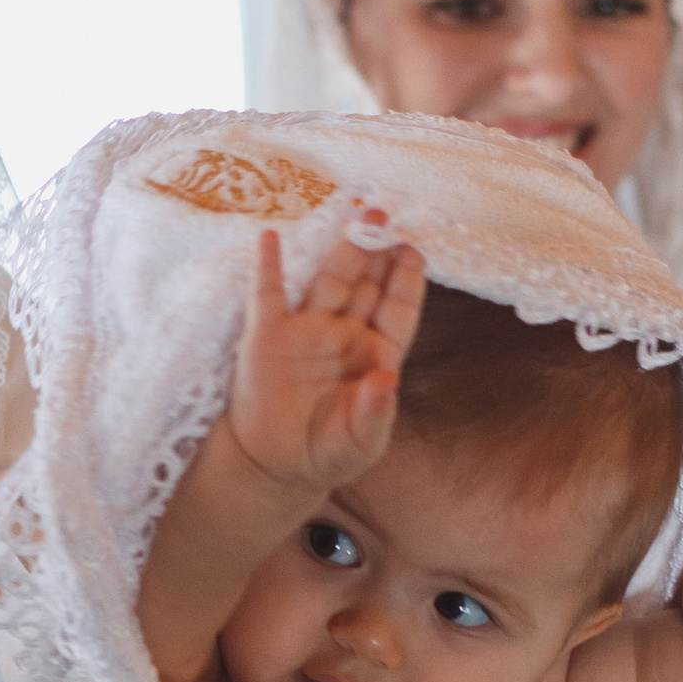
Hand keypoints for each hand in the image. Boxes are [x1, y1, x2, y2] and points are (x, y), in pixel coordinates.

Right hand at [226, 226, 425, 497]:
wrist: (273, 467)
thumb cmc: (326, 454)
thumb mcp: (359, 442)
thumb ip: (375, 412)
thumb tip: (387, 376)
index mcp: (373, 356)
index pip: (396, 311)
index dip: (406, 282)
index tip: (414, 251)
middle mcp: (343, 336)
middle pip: (366, 284)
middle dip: (379, 250)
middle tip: (388, 215)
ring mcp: (306, 332)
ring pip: (329, 280)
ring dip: (343, 247)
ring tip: (359, 214)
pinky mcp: (267, 337)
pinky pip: (268, 294)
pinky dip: (269, 266)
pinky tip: (270, 238)